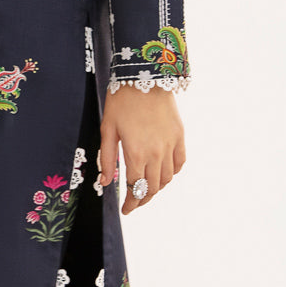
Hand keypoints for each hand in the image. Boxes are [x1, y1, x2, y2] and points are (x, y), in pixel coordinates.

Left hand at [98, 85, 185, 214]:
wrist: (145, 77)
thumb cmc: (121, 101)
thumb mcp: (108, 130)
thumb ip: (107, 159)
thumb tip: (105, 182)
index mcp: (136, 153)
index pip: (135, 188)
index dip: (131, 203)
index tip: (126, 210)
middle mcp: (156, 153)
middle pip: (152, 188)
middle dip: (142, 199)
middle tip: (135, 202)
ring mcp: (170, 145)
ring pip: (167, 178)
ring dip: (157, 188)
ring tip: (147, 188)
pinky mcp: (179, 136)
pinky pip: (180, 162)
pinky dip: (173, 172)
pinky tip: (164, 173)